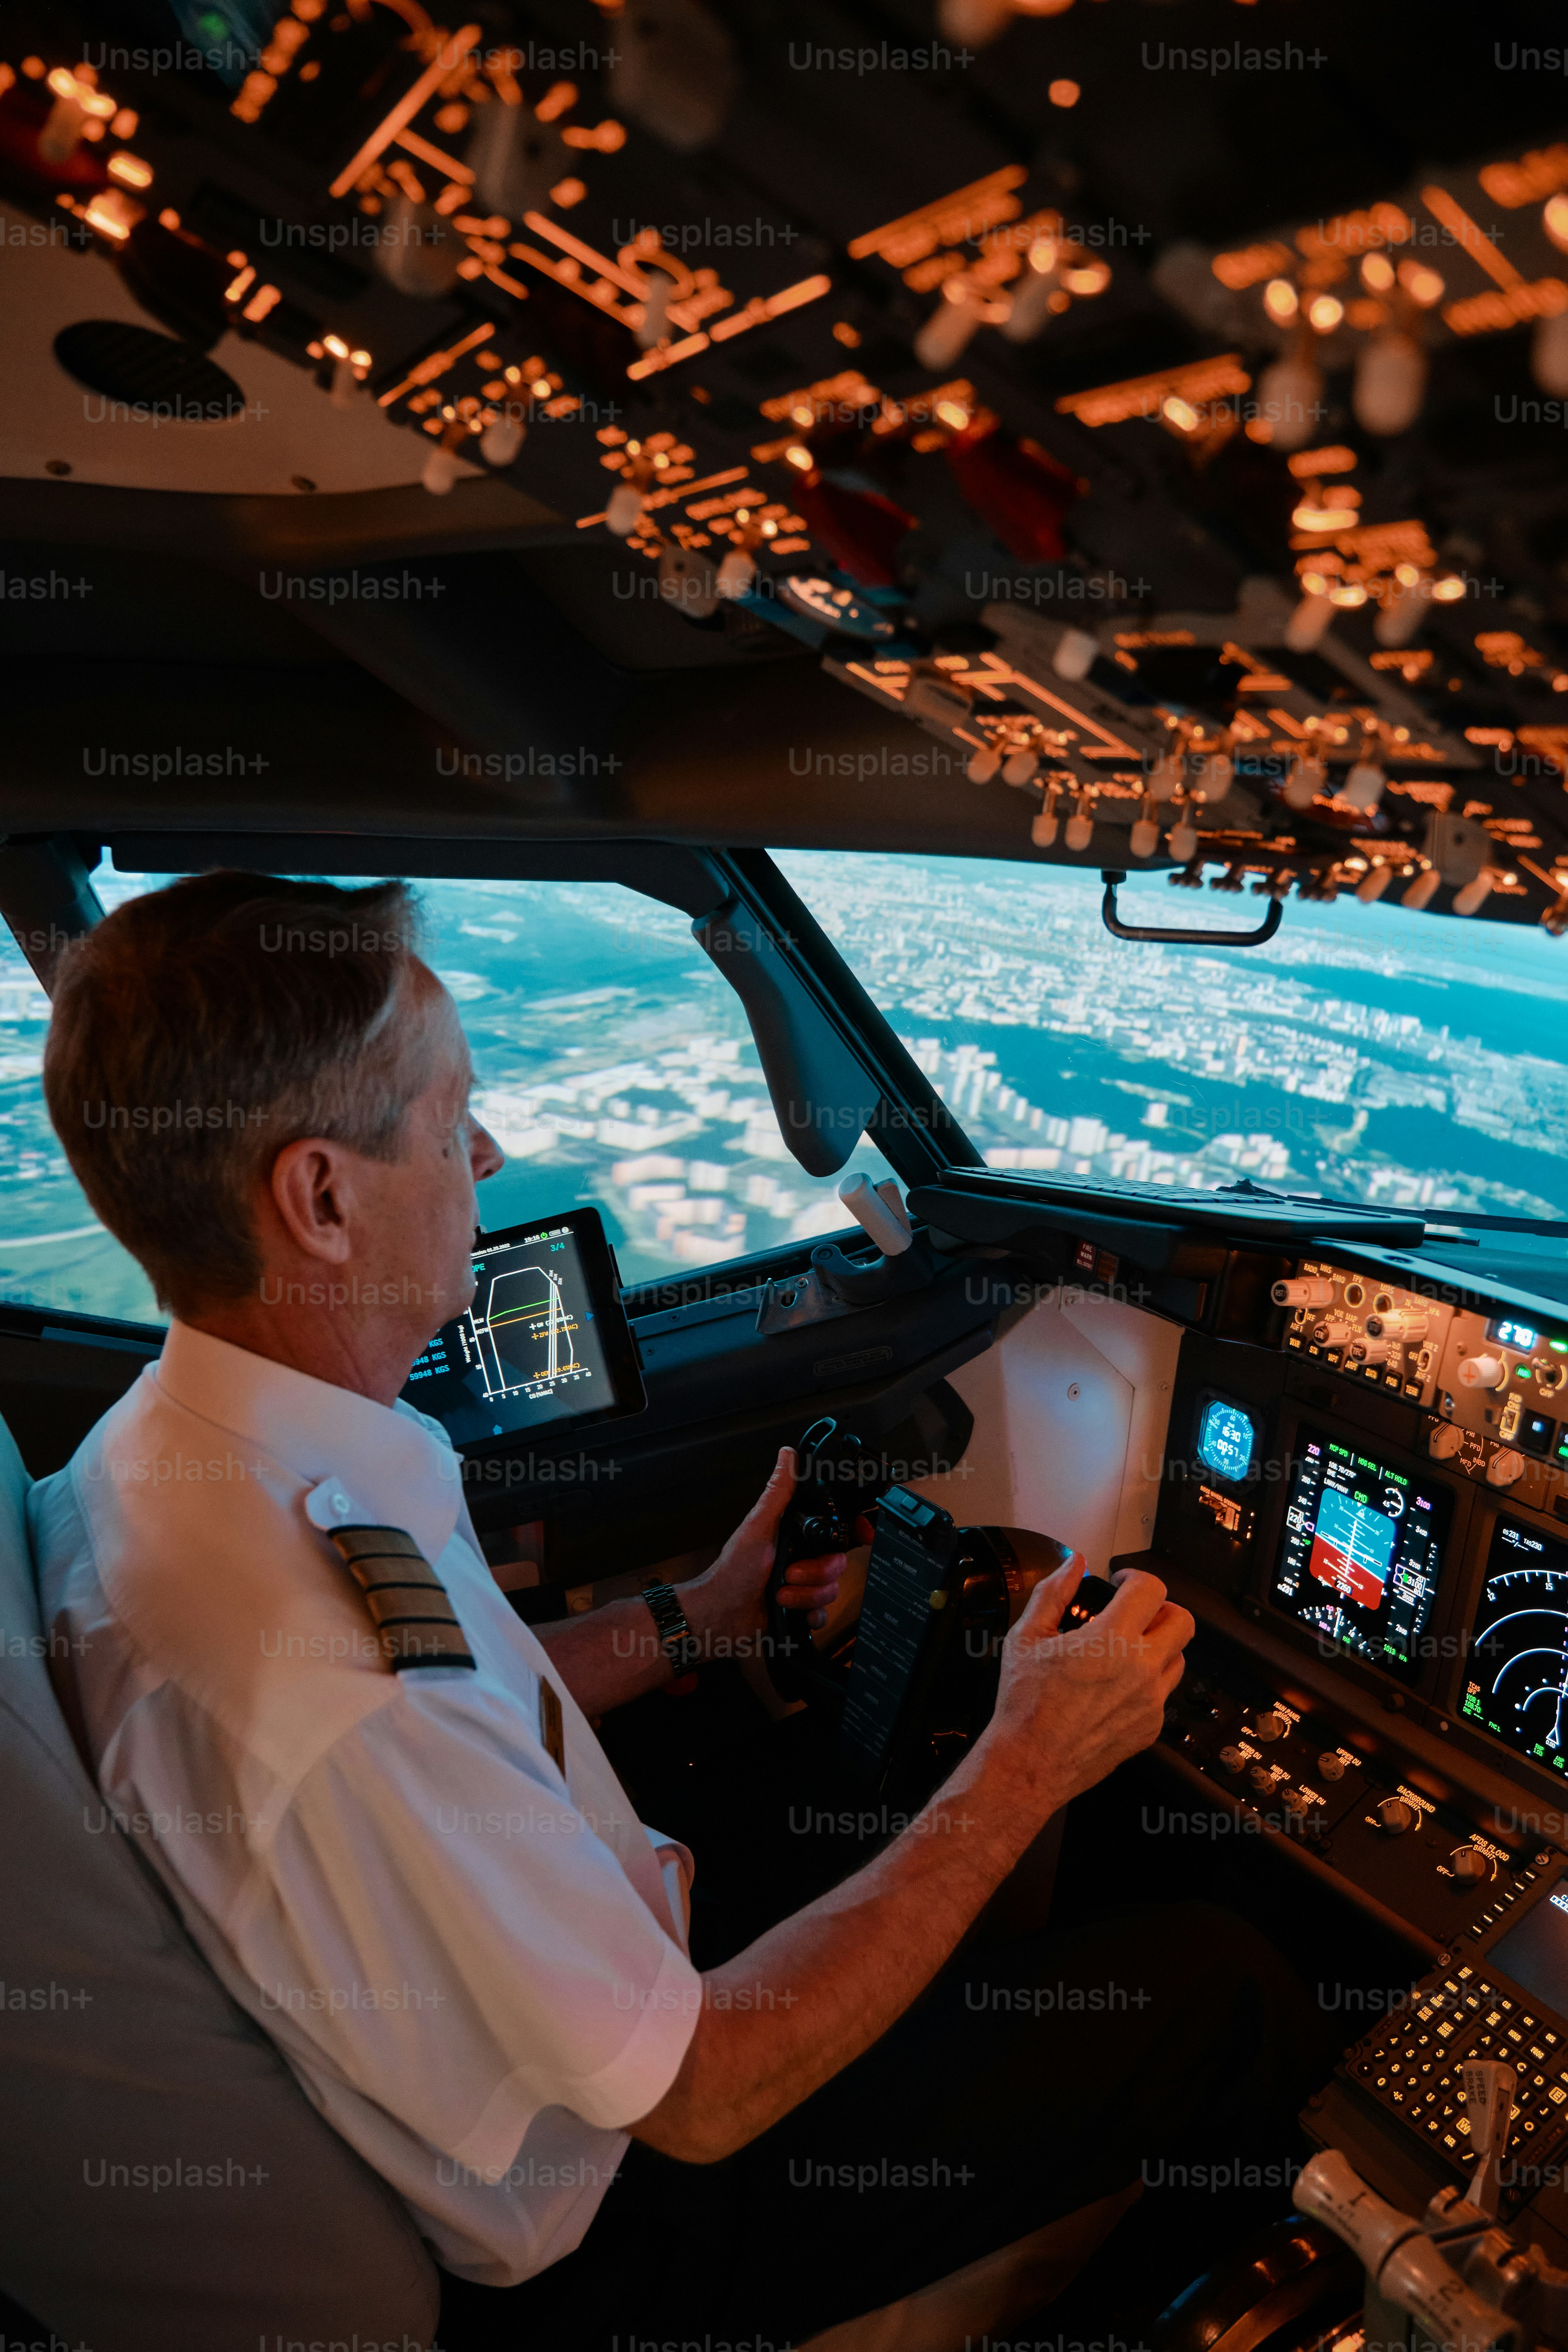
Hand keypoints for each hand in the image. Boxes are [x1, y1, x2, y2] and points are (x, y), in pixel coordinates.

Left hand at [683, 1447, 849, 1651]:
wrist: (722, 1613)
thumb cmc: (732, 1570)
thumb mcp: (758, 1525)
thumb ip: (777, 1492)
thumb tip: (787, 1456)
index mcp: (794, 1534)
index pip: (834, 1530)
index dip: (852, 1531)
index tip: (861, 1534)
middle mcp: (801, 1558)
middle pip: (837, 1562)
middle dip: (815, 1572)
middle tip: (789, 1572)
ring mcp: (803, 1584)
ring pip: (831, 1588)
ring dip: (806, 1594)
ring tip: (781, 1593)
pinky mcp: (801, 1608)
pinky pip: (824, 1612)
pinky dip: (809, 1613)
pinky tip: (794, 1610)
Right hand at [983, 1559, 1191, 1818]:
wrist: (1031, 1763)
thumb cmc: (1026, 1702)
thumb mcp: (1026, 1636)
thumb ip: (1052, 1593)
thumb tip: (1073, 1564)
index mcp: (1112, 1639)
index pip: (1151, 1589)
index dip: (1136, 1577)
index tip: (1121, 1583)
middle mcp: (1141, 1669)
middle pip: (1183, 1620)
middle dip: (1161, 1607)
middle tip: (1137, 1612)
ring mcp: (1151, 1701)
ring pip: (1179, 1658)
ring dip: (1160, 1645)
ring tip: (1129, 1649)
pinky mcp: (1151, 1728)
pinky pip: (1164, 1695)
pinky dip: (1149, 1683)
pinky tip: (1118, 1687)